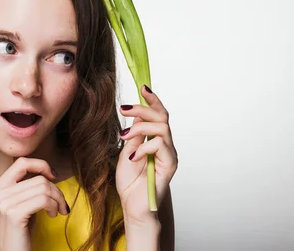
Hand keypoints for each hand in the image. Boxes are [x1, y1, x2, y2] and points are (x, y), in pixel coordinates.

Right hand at [0, 157, 69, 250]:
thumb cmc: (20, 231)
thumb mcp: (21, 203)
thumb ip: (26, 186)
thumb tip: (47, 171)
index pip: (22, 162)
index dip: (41, 165)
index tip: (53, 176)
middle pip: (38, 178)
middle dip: (56, 190)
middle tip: (61, 203)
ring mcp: (4, 203)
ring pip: (44, 187)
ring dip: (58, 199)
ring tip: (57, 210)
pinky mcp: (14, 214)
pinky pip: (44, 199)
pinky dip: (54, 206)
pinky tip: (53, 214)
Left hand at [116, 85, 177, 224]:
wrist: (133, 207)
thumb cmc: (130, 183)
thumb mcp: (126, 152)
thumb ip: (134, 135)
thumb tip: (137, 115)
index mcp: (155, 140)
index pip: (158, 114)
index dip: (152, 99)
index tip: (142, 86)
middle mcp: (165, 145)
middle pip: (162, 116)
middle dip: (143, 108)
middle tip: (124, 109)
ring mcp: (169, 154)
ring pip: (162, 127)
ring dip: (141, 127)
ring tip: (125, 136)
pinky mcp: (169, 165)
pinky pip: (160, 145)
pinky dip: (144, 147)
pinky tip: (133, 157)